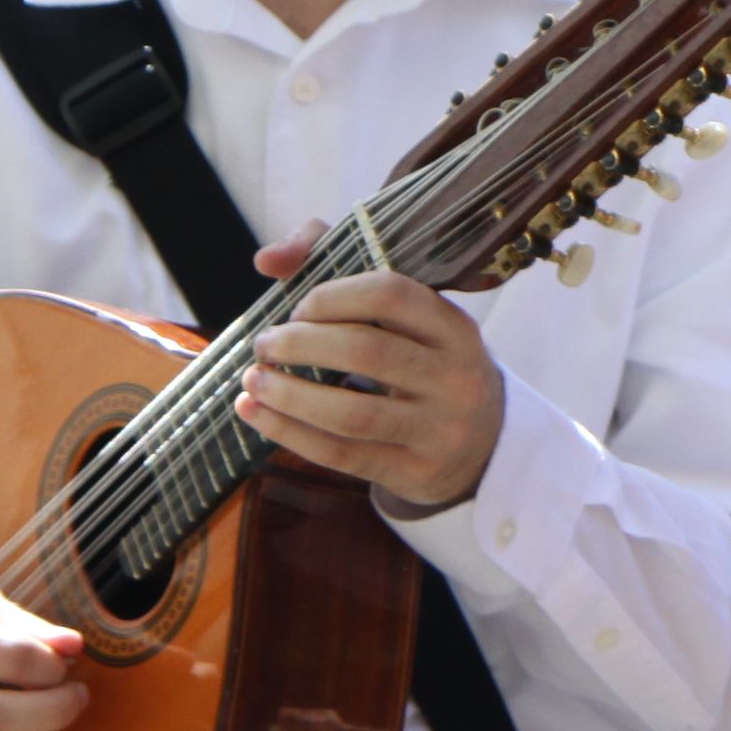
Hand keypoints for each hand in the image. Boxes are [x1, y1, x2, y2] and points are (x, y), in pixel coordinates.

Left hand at [236, 224, 508, 516]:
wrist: (479, 445)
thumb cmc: (422, 364)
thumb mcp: (407, 320)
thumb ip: (338, 267)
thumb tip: (268, 259)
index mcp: (454, 327)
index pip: (391, 294)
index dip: (332, 297)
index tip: (297, 308)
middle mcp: (455, 376)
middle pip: (367, 351)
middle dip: (300, 345)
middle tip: (264, 345)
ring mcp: (438, 428)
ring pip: (351, 413)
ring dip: (288, 395)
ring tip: (252, 382)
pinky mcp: (415, 471)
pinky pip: (342, 454)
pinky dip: (289, 434)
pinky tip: (256, 416)